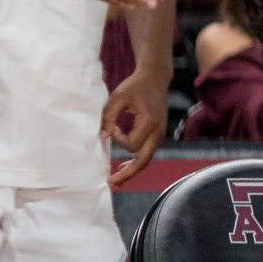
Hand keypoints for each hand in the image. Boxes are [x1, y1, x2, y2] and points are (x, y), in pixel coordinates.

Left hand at [102, 65, 168, 188]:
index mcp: (149, 122)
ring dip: (132, 169)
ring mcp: (160, 134)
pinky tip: (125, 166)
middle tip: (112, 183)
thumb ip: (109, 116)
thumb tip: (103, 137)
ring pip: (146, 159)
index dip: (117, 138)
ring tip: (116, 179)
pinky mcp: (157, 134)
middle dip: (128, 173)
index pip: (131, 143)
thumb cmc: (135, 86)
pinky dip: (136, 161)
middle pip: (144, 160)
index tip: (112, 126)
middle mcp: (158, 132)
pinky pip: (147, 152)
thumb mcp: (118, 97)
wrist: (155, 78)